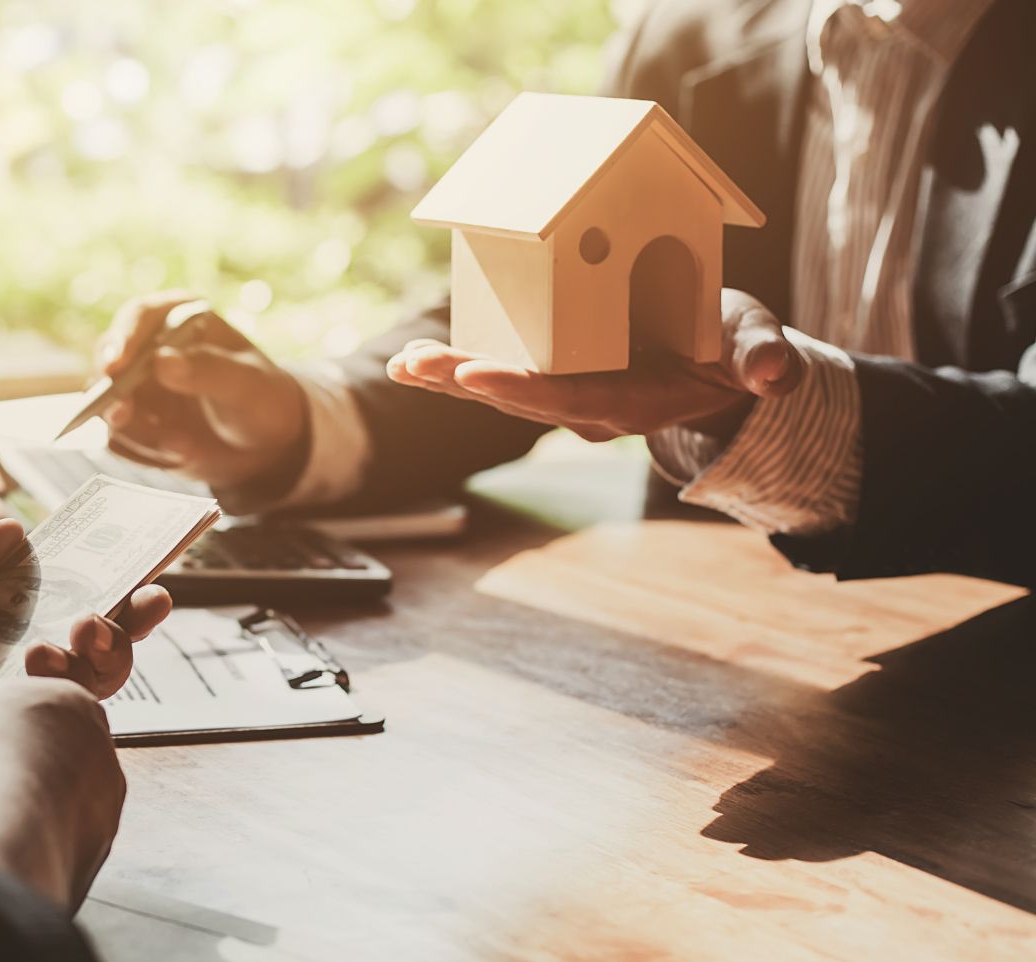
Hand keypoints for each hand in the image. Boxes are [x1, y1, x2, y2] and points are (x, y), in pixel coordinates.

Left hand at [0, 522, 165, 817]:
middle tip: (112, 620)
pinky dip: (39, 729)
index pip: (57, 606)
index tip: (148, 580)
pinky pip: (13, 756)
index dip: (108, 596)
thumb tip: (25, 533)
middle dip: (114, 636)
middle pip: (77, 659)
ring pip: (61, 707)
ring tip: (64, 650)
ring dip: (84, 674)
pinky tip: (29, 702)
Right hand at [97, 292, 309, 491]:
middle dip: (111, 392)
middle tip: (121, 415)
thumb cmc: (262, 401)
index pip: (138, 317)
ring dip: (140, 432)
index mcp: (178, 319)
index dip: (121, 339)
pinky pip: (121, 440)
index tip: (115, 366)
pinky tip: (182, 455)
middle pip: (108, 361)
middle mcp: (150, 349)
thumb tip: (161, 361)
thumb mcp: (247, 384)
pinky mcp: (135, 424)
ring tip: (184, 448)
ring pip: (109, 406)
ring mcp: (138, 389)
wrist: (265, 446)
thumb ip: (208, 369)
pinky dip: (146, 452)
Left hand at [385, 288, 803, 441]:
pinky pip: (494, 373)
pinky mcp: (548, 374)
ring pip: (498, 389)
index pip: (573, 399)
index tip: (480, 375)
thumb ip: (763, 355)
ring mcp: (564, 393)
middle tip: (419, 366)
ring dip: (446, 377)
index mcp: (633, 399)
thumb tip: (775, 375)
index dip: (525, 389)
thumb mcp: (756, 341)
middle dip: (466, 383)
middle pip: (519, 399)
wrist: (713, 360)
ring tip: (401, 364)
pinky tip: (406, 361)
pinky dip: (450, 368)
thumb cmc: (729, 343)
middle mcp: (588, 404)